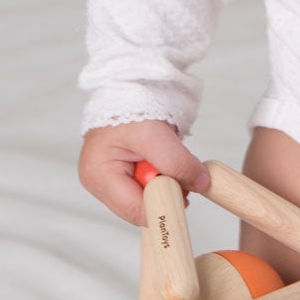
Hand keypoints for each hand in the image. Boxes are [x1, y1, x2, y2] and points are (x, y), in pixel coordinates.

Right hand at [79, 118, 210, 225]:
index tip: (187, 191)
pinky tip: (162, 160)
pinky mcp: (122, 176)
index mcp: (98, 176)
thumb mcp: (155, 135)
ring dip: (166, 183)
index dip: (164, 205)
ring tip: (167, 157)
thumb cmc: (130, 105)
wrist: (130, 88)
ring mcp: (109, 182)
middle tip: (179, 170)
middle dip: (165, 192)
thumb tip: (201, 184)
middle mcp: (99, 184)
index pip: (135, 210)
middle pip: (141, 209)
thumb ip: (177, 163)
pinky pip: (149, 189)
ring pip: (148, 200)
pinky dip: (163, 177)